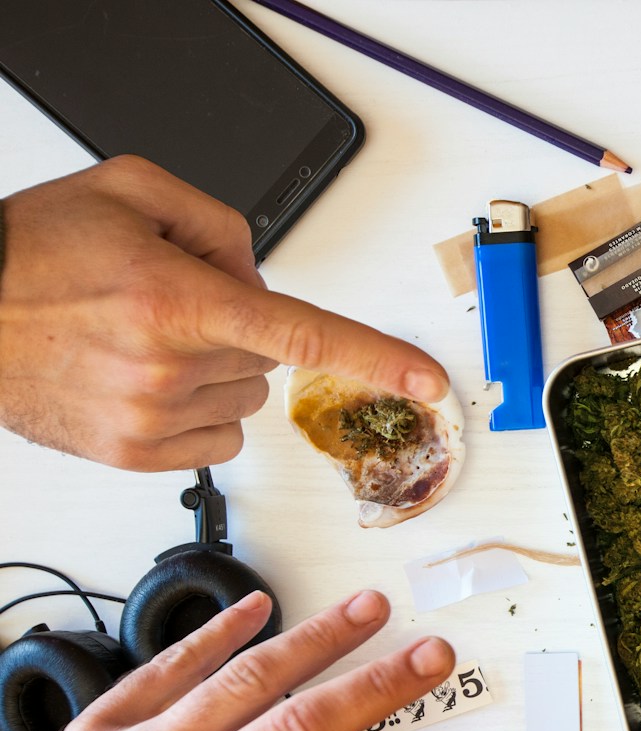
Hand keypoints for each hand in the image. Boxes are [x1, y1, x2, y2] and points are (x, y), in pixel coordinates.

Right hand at [0, 156, 449, 470]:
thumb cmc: (33, 254)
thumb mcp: (131, 192)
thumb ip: (221, 224)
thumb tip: (263, 278)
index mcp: (178, 300)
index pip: (305, 336)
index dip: (377, 359)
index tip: (429, 382)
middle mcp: (169, 367)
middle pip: (268, 360)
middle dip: (238, 330)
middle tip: (167, 305)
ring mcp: (151, 420)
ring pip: (246, 400)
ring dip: (216, 372)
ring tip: (142, 342)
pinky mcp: (136, 456)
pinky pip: (216, 438)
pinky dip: (195, 410)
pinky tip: (141, 381)